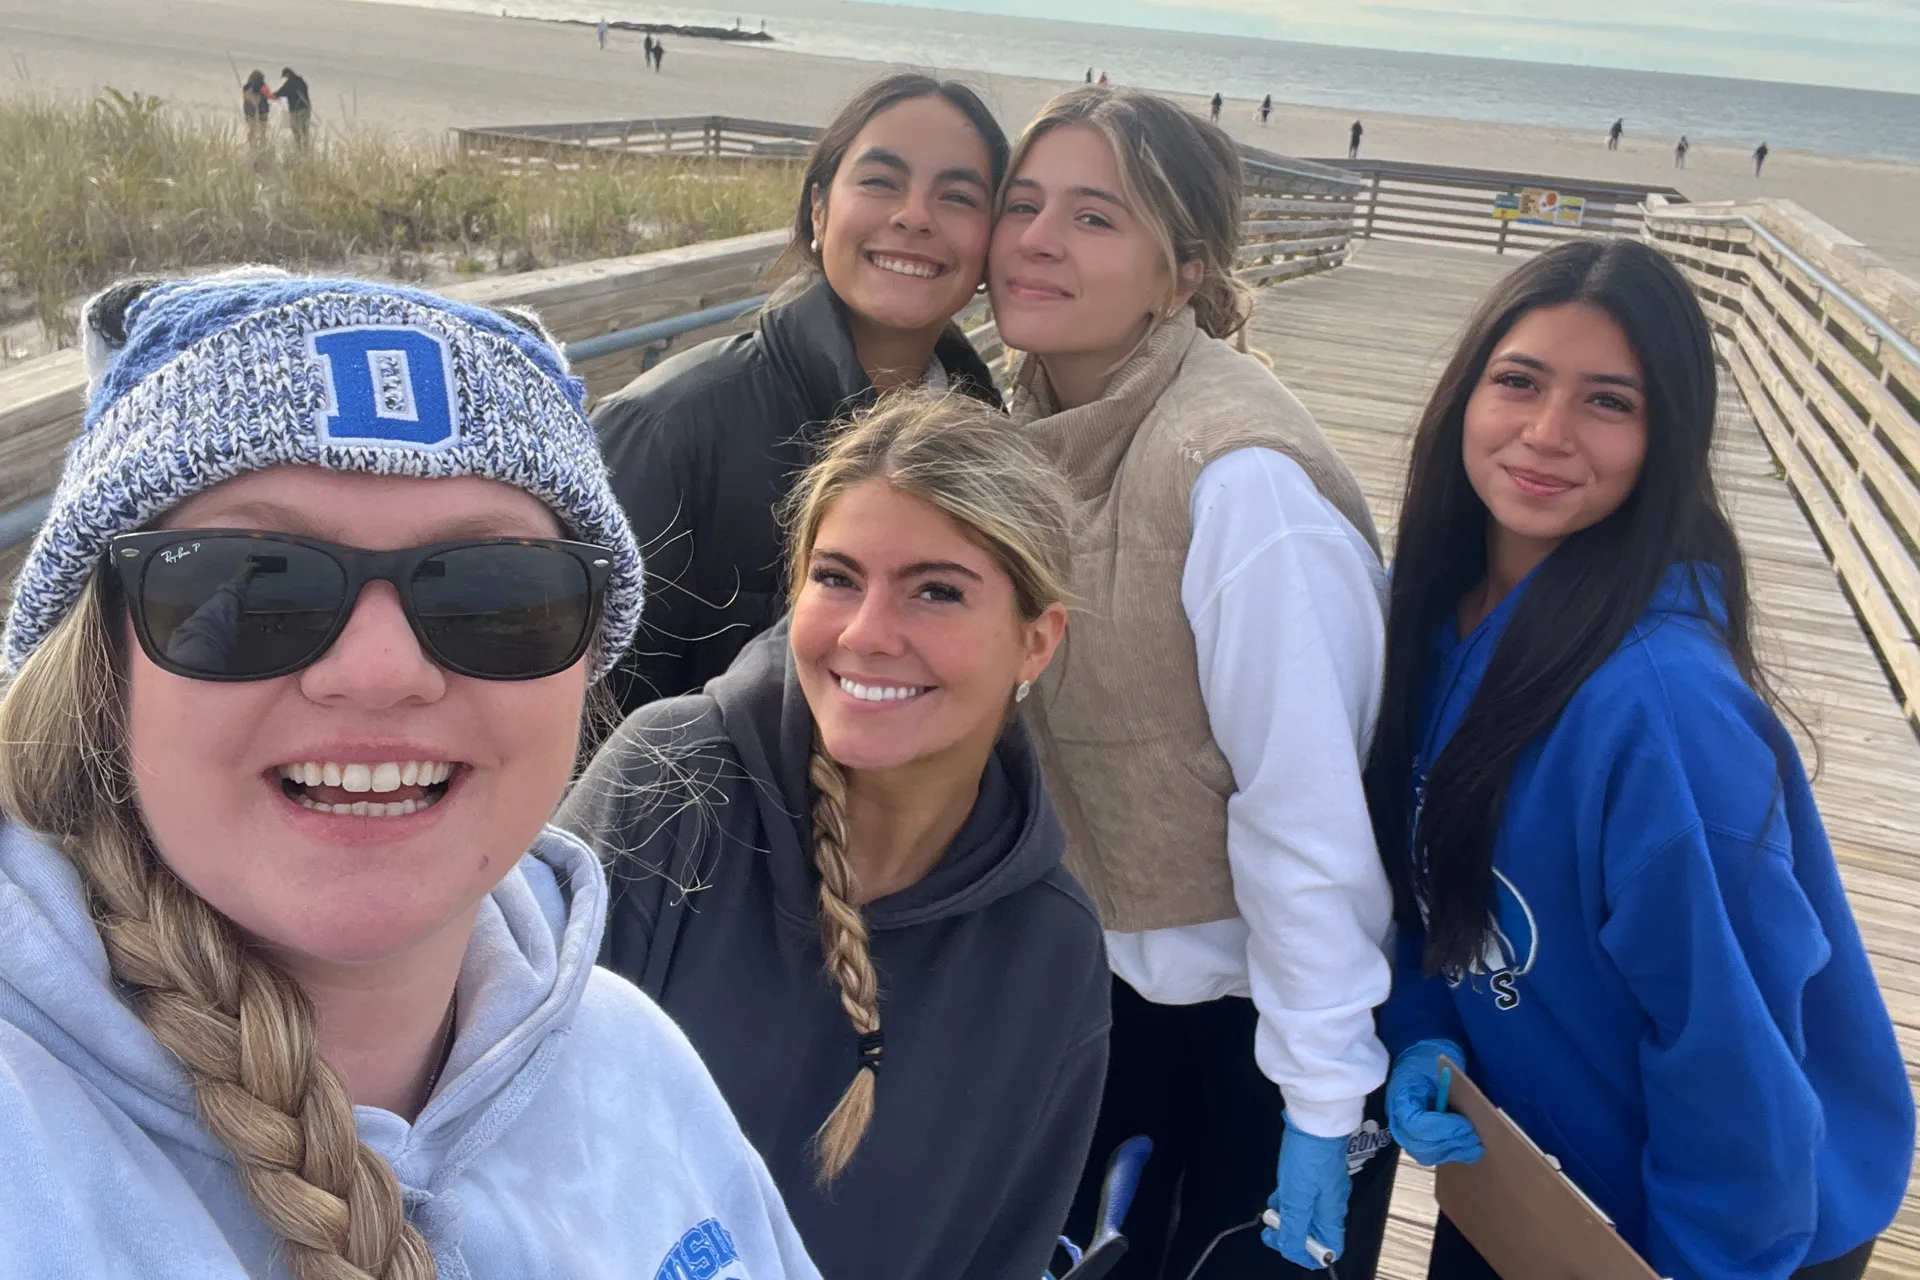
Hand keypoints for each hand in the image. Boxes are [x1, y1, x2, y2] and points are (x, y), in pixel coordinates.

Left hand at [1262, 1115, 1347, 1269]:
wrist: (1315, 1119)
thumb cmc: (1309, 1156)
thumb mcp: (1297, 1197)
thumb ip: (1295, 1226)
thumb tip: (1292, 1249)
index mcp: (1332, 1213)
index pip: (1329, 1248)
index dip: (1307, 1254)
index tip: (1284, 1245)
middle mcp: (1332, 1204)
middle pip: (1316, 1233)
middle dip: (1293, 1235)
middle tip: (1271, 1229)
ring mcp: (1325, 1188)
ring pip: (1307, 1214)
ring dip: (1288, 1217)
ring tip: (1270, 1213)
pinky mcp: (1316, 1174)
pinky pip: (1304, 1196)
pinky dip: (1289, 1201)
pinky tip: (1276, 1197)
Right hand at [1386, 1039, 1483, 1166]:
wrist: (1418, 1064)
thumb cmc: (1427, 1063)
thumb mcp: (1436, 1068)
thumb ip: (1447, 1088)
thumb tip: (1465, 1108)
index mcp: (1399, 1099)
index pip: (1415, 1123)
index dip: (1441, 1127)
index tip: (1465, 1124)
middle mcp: (1398, 1122)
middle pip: (1420, 1145)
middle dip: (1450, 1144)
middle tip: (1473, 1137)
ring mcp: (1406, 1134)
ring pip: (1427, 1154)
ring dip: (1453, 1152)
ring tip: (1475, 1146)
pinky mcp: (1417, 1140)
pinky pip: (1432, 1155)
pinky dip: (1451, 1154)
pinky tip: (1469, 1150)